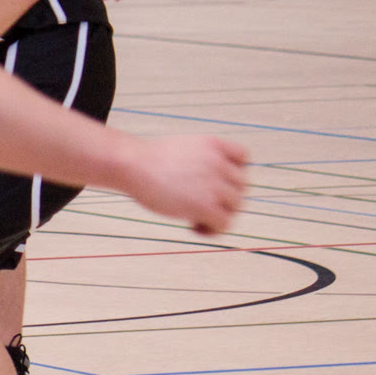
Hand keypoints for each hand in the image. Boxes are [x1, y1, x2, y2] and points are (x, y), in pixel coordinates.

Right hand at [123, 135, 247, 235]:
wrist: (132, 165)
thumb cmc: (148, 160)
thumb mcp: (183, 148)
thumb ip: (203, 160)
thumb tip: (211, 188)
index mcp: (213, 145)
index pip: (243, 158)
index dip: (234, 172)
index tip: (215, 181)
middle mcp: (219, 163)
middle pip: (240, 186)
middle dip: (224, 197)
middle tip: (198, 203)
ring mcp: (215, 184)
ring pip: (236, 206)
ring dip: (219, 214)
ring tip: (195, 217)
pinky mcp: (207, 206)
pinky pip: (225, 224)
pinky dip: (212, 230)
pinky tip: (193, 227)